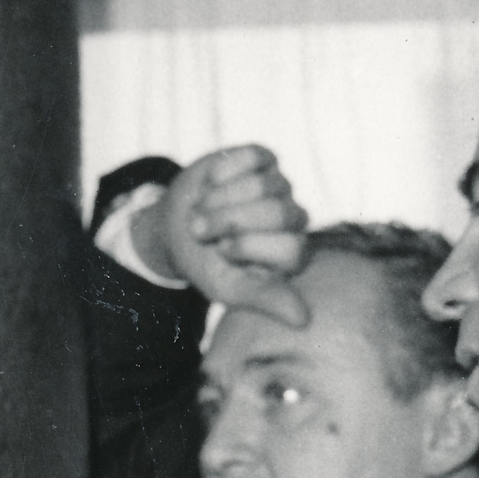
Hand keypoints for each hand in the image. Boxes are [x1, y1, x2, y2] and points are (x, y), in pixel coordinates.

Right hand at [134, 143, 308, 324]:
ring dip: (219, 199)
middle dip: (229, 221)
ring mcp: (280, 186)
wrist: (174, 230)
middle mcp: (293, 218)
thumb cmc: (205, 264)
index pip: (293, 249)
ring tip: (201, 210)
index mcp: (291, 254)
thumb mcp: (227, 287)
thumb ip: (264, 299)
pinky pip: (252, 157)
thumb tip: (304, 320)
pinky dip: (221, 172)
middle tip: (200, 231)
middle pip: (280, 212)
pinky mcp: (263, 159)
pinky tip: (210, 184)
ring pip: (264, 184)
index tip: (221, 252)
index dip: (249, 247)